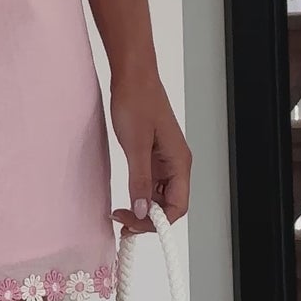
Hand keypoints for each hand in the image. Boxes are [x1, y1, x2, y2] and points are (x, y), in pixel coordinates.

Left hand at [109, 67, 190, 235]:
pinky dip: (139, 193)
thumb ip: (140, 180)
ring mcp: (165, 160)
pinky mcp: (153, 154)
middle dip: (148, 218)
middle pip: (170, 205)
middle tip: (122, 220)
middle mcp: (176, 163)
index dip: (157, 222)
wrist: (132, 75)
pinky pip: (151, 182)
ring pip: (159, 195)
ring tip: (121, 211)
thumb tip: (142, 212)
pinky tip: (126, 195)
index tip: (133, 224)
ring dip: (143, 207)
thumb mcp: (136, 145)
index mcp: (179, 162)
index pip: (177, 207)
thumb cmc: (138, 101)